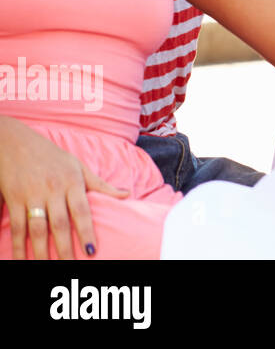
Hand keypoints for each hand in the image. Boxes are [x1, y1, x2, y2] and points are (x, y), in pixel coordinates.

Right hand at [0, 118, 128, 259]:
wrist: (16, 143)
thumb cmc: (52, 156)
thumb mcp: (78, 165)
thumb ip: (100, 184)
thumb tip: (127, 195)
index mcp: (72, 182)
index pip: (82, 211)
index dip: (87, 231)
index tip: (92, 250)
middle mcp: (53, 190)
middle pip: (59, 223)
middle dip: (64, 247)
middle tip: (69, 265)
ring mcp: (32, 195)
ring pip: (37, 228)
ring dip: (40, 250)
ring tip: (45, 266)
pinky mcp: (14, 199)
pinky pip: (17, 225)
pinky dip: (17, 243)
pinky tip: (19, 258)